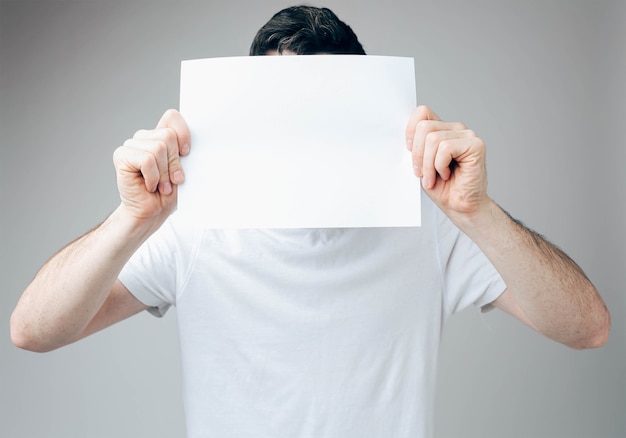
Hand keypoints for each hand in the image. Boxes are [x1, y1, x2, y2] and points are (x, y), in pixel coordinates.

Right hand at [113, 109, 190, 225]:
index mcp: (160, 136)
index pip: (172, 117)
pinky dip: (153, 177)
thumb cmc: (167, 193)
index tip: (187, 153)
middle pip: (168, 136)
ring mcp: (132, 145)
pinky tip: (149, 185)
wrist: (151, 213)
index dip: (183, 133)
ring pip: (158, 148)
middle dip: (175, 162)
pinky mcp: (122, 155)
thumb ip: (183, 152)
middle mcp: (144, 137)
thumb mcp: (182, 170)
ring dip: (164, 173)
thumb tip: (190, 144)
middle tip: (172, 180)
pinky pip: (147, 160)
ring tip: (161, 186)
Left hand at [405, 105, 488, 221]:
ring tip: (434, 177)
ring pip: (433, 139)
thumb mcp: (420, 164)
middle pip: (424, 127)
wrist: (459, 206)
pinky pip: (445, 148)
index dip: (410, 131)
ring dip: (428, 164)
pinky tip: (447, 174)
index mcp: (442, 129)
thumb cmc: (442, 187)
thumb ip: (415, 146)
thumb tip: (404, 136)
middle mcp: (456, 128)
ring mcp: (467, 135)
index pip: (422, 113)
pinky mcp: (476, 145)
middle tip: (422, 173)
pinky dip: (440, 166)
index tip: (409, 152)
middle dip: (418, 154)